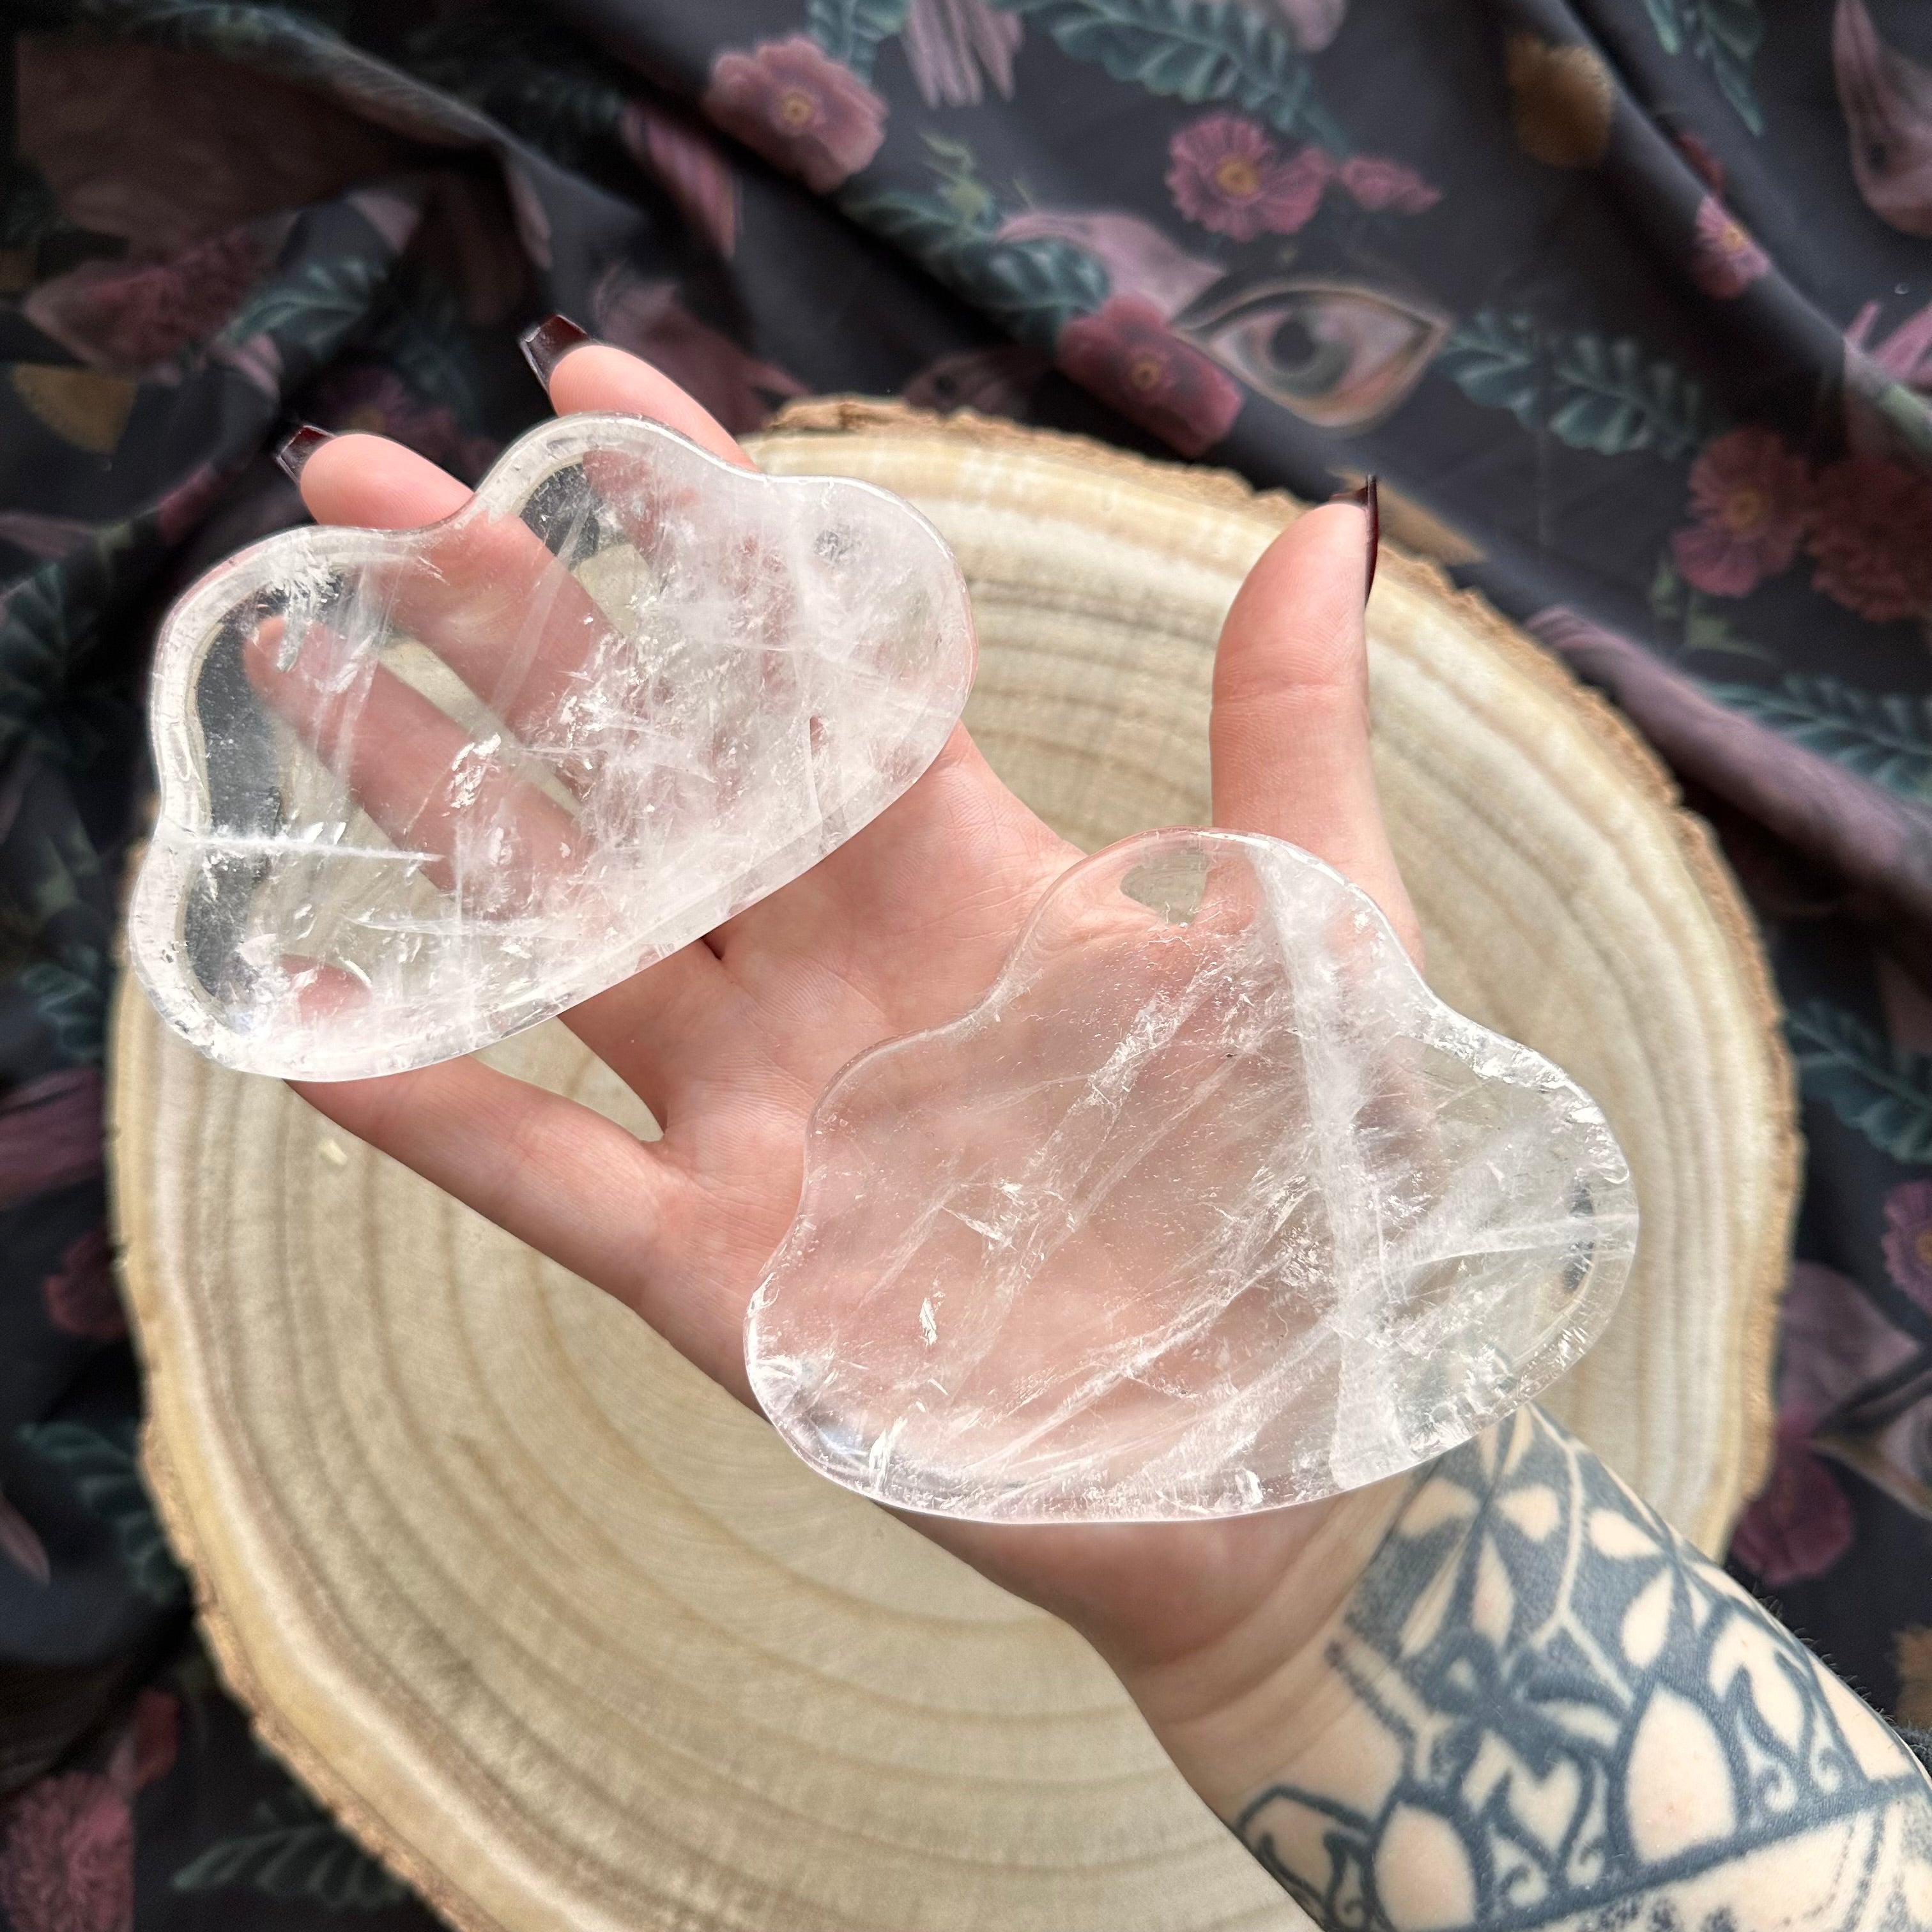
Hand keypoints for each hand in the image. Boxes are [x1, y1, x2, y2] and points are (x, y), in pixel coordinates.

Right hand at [279, 341, 1417, 1774]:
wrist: (1274, 1463)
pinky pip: (541, 1172)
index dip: (700, 526)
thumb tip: (1326, 528)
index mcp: (963, 871)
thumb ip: (1289, 753)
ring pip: (559, 932)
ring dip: (426, 807)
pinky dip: (425, 1104)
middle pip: (641, 765)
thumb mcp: (1328, 958)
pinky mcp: (715, 1272)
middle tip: (362, 488)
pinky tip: (299, 1007)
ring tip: (290, 669)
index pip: (805, 662)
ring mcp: (756, 1115)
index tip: (587, 392)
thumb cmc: (1325, 1203)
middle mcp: (828, 967)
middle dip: (505, 623)